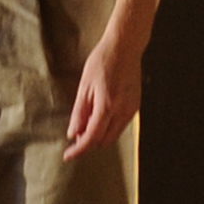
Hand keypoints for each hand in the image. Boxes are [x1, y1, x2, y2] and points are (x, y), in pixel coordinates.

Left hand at [62, 28, 143, 161]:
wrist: (125, 47)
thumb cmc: (102, 62)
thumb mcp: (84, 86)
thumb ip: (80, 113)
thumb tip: (73, 134)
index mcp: (107, 106)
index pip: (92, 137)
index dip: (79, 150)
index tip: (68, 156)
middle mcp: (122, 111)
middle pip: (104, 141)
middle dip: (89, 142)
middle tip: (75, 134)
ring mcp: (131, 110)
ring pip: (113, 135)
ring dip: (99, 135)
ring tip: (86, 123)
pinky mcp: (135, 106)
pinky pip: (120, 125)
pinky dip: (108, 127)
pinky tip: (99, 116)